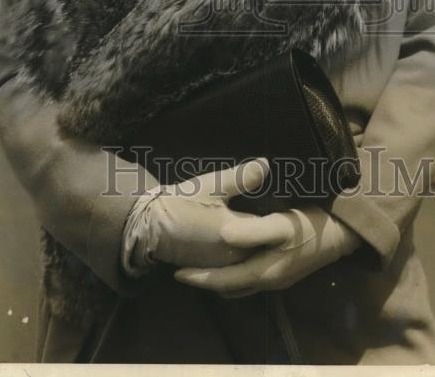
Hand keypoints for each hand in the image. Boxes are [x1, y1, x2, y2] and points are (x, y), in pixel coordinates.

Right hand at [130, 157, 272, 269]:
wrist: (151, 225)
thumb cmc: (183, 202)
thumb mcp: (212, 185)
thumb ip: (241, 177)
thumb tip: (266, 164)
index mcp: (236, 234)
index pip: (265, 227)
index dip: (273, 216)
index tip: (283, 205)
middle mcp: (232, 256)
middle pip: (260, 246)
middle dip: (267, 234)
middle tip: (277, 217)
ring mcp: (222, 267)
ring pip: (247, 256)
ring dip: (254, 245)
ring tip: (261, 229)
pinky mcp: (211, 270)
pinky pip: (235, 263)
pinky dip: (239, 252)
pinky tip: (241, 240)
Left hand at [173, 204, 361, 296]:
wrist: (343, 233)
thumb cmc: (310, 227)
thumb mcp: (281, 224)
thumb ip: (251, 230)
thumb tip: (222, 234)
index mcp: (264, 273)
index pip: (223, 282)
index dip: (200, 279)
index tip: (177, 272)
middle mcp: (268, 281)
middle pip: (229, 287)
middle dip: (207, 281)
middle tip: (184, 270)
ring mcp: (278, 278)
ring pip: (240, 285)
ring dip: (221, 278)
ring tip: (203, 265)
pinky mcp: (284, 270)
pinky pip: (250, 278)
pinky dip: (235, 273)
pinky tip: (232, 258)